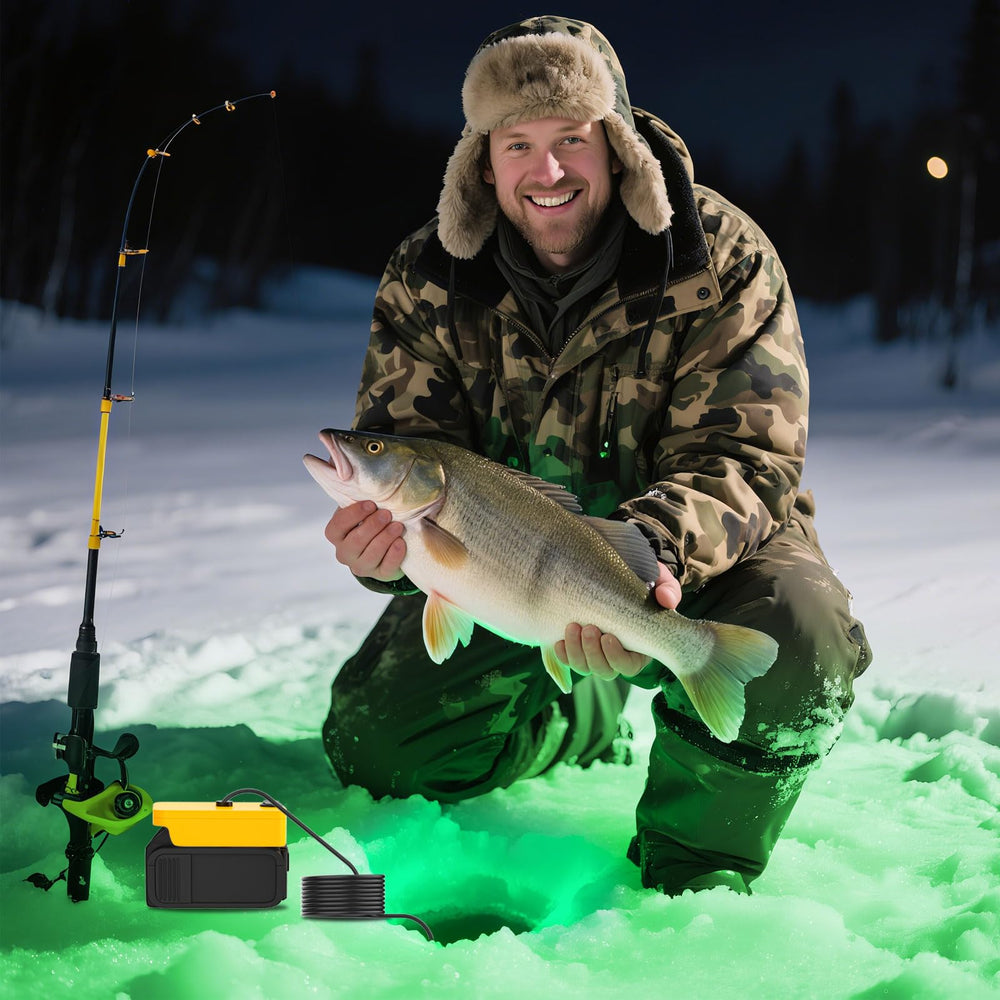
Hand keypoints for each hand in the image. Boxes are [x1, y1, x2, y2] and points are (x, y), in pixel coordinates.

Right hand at [324, 500, 405, 581]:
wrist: (383, 545)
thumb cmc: (369, 520)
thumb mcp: (360, 508)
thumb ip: (357, 495)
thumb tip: (357, 476)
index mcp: (336, 534)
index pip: (338, 525)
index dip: (354, 514)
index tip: (371, 504)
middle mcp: (344, 553)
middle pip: (355, 541)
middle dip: (373, 526)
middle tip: (387, 514)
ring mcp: (361, 566)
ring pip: (371, 555)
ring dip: (385, 538)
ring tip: (398, 525)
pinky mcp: (379, 575)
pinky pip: (386, 567)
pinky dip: (394, 555)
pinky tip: (401, 542)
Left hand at [554, 562, 680, 679]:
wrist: (622, 573)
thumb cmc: (644, 581)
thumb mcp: (659, 581)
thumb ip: (667, 590)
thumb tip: (667, 601)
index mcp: (640, 647)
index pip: (629, 666)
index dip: (617, 657)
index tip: (608, 637)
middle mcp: (616, 654)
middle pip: (604, 670)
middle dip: (592, 653)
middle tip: (587, 627)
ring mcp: (595, 651)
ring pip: (583, 666)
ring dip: (575, 651)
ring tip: (572, 627)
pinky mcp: (577, 644)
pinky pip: (567, 659)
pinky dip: (562, 653)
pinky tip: (558, 640)